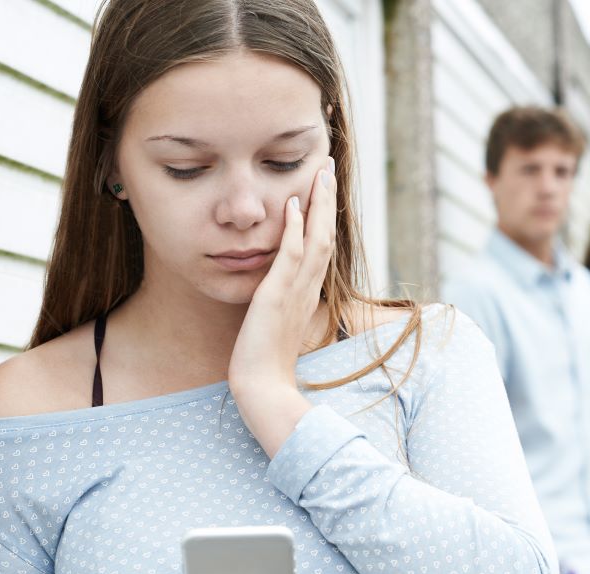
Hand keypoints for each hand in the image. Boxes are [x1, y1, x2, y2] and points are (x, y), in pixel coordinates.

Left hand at [228, 158, 337, 454]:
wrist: (262, 388)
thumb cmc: (266, 364)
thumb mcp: (275, 327)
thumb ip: (279, 306)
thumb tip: (275, 295)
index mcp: (307, 294)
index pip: (321, 247)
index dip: (324, 217)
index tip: (323, 190)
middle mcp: (307, 289)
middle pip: (326, 235)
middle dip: (327, 201)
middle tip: (327, 169)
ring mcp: (295, 291)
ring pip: (316, 239)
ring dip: (318, 205)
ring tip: (319, 174)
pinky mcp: (277, 296)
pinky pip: (291, 256)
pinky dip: (295, 229)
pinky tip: (293, 204)